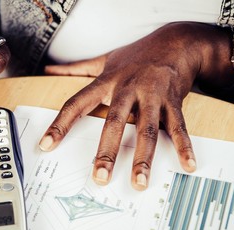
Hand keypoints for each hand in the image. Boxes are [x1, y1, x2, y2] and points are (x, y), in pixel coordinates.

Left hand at [41, 22, 233, 189]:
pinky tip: (187, 165)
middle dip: (107, 151)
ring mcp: (152, 95)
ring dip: (143, 158)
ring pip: (147, 130)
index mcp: (106, 82)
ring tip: (139, 182)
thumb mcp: (103, 60)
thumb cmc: (135, 55)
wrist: (175, 41)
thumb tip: (48, 71)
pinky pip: (178, 126)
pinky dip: (183, 146)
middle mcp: (128, 88)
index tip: (45, 146)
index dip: (60, 125)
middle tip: (100, 178)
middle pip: (114, 122)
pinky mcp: (173, 101)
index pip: (77, 104)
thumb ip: (75, 69)